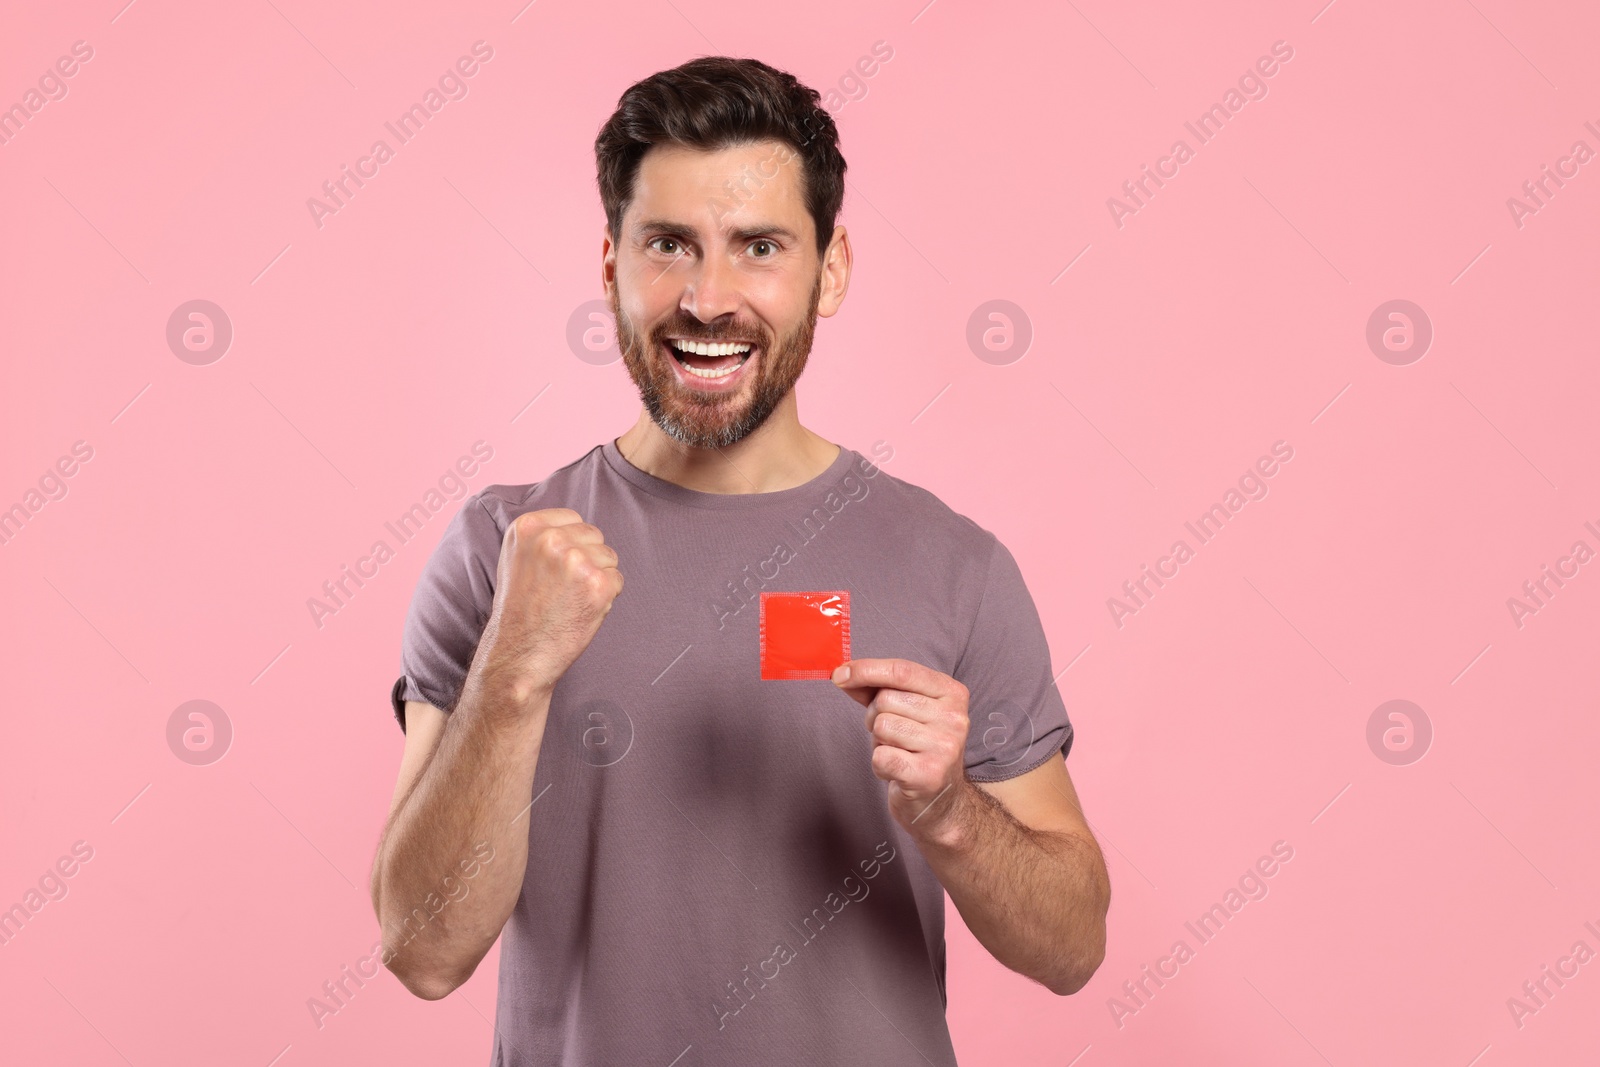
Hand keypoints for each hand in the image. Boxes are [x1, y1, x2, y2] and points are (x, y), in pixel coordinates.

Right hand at [474, 508, 622, 706]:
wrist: (519, 655)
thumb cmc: (521, 610)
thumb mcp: (517, 558)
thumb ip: (544, 536)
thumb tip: (579, 526)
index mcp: (528, 527)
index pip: (573, 519)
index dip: (571, 545)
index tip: (554, 569)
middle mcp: (551, 539)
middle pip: (594, 535)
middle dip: (587, 560)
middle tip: (561, 589)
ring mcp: (576, 561)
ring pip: (609, 557)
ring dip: (597, 578)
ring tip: (569, 600)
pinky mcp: (597, 584)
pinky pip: (617, 580)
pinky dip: (606, 597)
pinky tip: (581, 610)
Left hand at [833, 658, 969, 834]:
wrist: (941, 803)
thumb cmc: (918, 749)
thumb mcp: (906, 711)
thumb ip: (877, 689)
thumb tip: (842, 674)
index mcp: (952, 693)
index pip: (902, 670)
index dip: (866, 670)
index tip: (839, 674)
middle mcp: (954, 718)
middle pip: (886, 699)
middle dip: (875, 717)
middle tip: (891, 736)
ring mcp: (944, 747)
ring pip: (882, 726)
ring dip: (879, 742)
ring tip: (899, 753)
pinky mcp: (928, 775)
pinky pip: (880, 756)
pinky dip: (880, 766)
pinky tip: (897, 771)